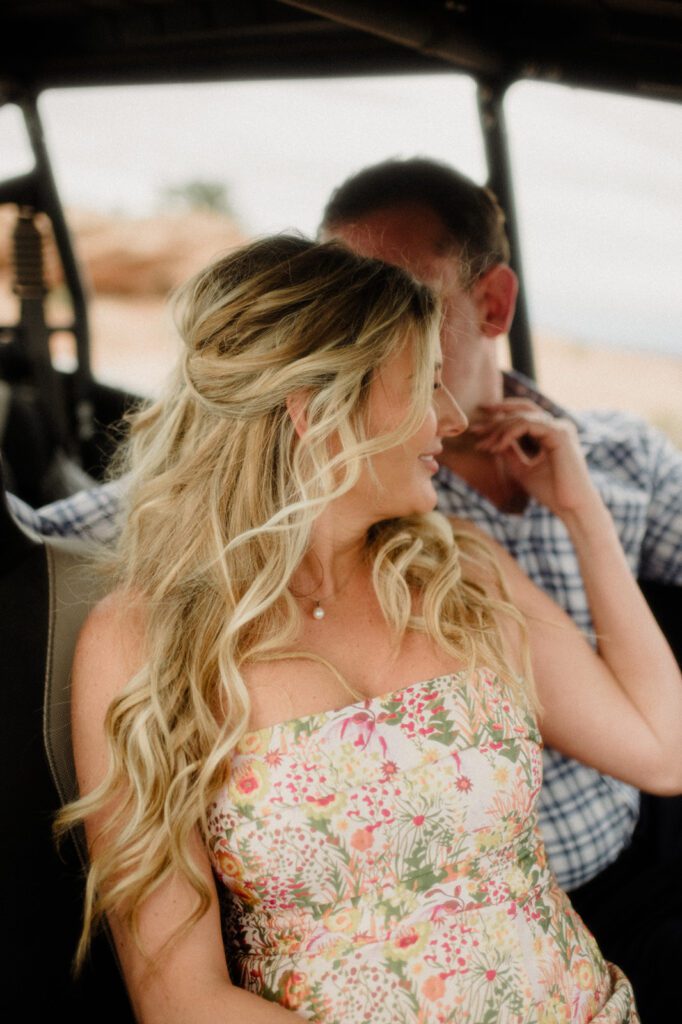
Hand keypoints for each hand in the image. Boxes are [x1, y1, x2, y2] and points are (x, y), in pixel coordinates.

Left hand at [470, 399, 598, 517]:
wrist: (572, 508)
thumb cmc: (552, 493)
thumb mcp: (522, 469)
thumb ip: (510, 452)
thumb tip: (493, 440)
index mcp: (552, 433)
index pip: (524, 416)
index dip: (500, 418)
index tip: (478, 430)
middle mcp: (558, 426)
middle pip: (521, 410)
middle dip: (496, 418)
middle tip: (474, 429)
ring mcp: (560, 427)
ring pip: (521, 417)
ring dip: (499, 430)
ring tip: (484, 446)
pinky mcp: (559, 433)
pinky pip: (526, 424)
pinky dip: (508, 434)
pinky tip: (497, 447)